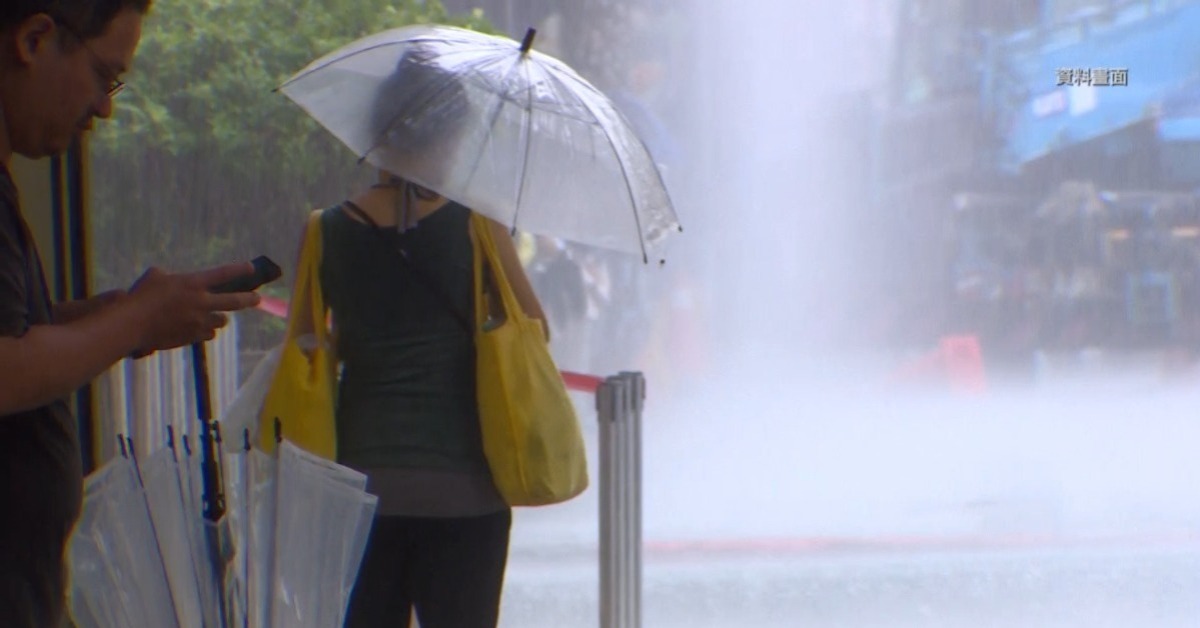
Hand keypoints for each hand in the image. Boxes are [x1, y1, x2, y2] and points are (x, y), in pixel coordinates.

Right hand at [127, 262, 261, 352]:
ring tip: (218, 315)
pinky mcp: (193, 337)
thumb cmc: (139, 296)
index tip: (251, 268)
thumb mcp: (155, 276)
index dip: (239, 270)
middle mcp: (201, 302)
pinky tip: (201, 327)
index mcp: (193, 283)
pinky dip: (206, 330)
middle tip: (257, 299)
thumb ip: (171, 277)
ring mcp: (198, 321)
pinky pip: (208, 334)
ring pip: (222, 321)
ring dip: (221, 317)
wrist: (132, 325)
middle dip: (250, 300)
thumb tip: (174, 281)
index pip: (223, 274)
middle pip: (234, 302)